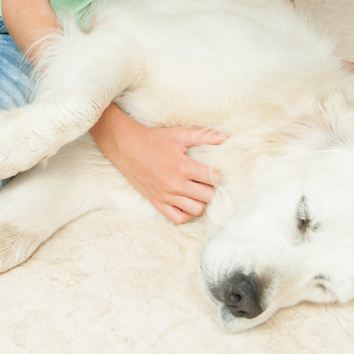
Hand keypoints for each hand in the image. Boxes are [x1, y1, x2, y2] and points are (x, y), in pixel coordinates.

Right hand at [104, 120, 224, 225]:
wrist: (127, 147)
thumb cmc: (154, 139)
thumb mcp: (179, 134)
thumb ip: (204, 137)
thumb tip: (226, 137)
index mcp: (182, 166)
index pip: (213, 179)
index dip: (219, 175)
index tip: (216, 171)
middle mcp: (175, 184)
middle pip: (208, 197)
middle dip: (213, 189)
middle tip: (209, 182)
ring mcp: (165, 196)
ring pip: (196, 210)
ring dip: (202, 202)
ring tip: (200, 192)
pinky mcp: (157, 202)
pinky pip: (178, 218)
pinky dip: (187, 215)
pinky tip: (188, 203)